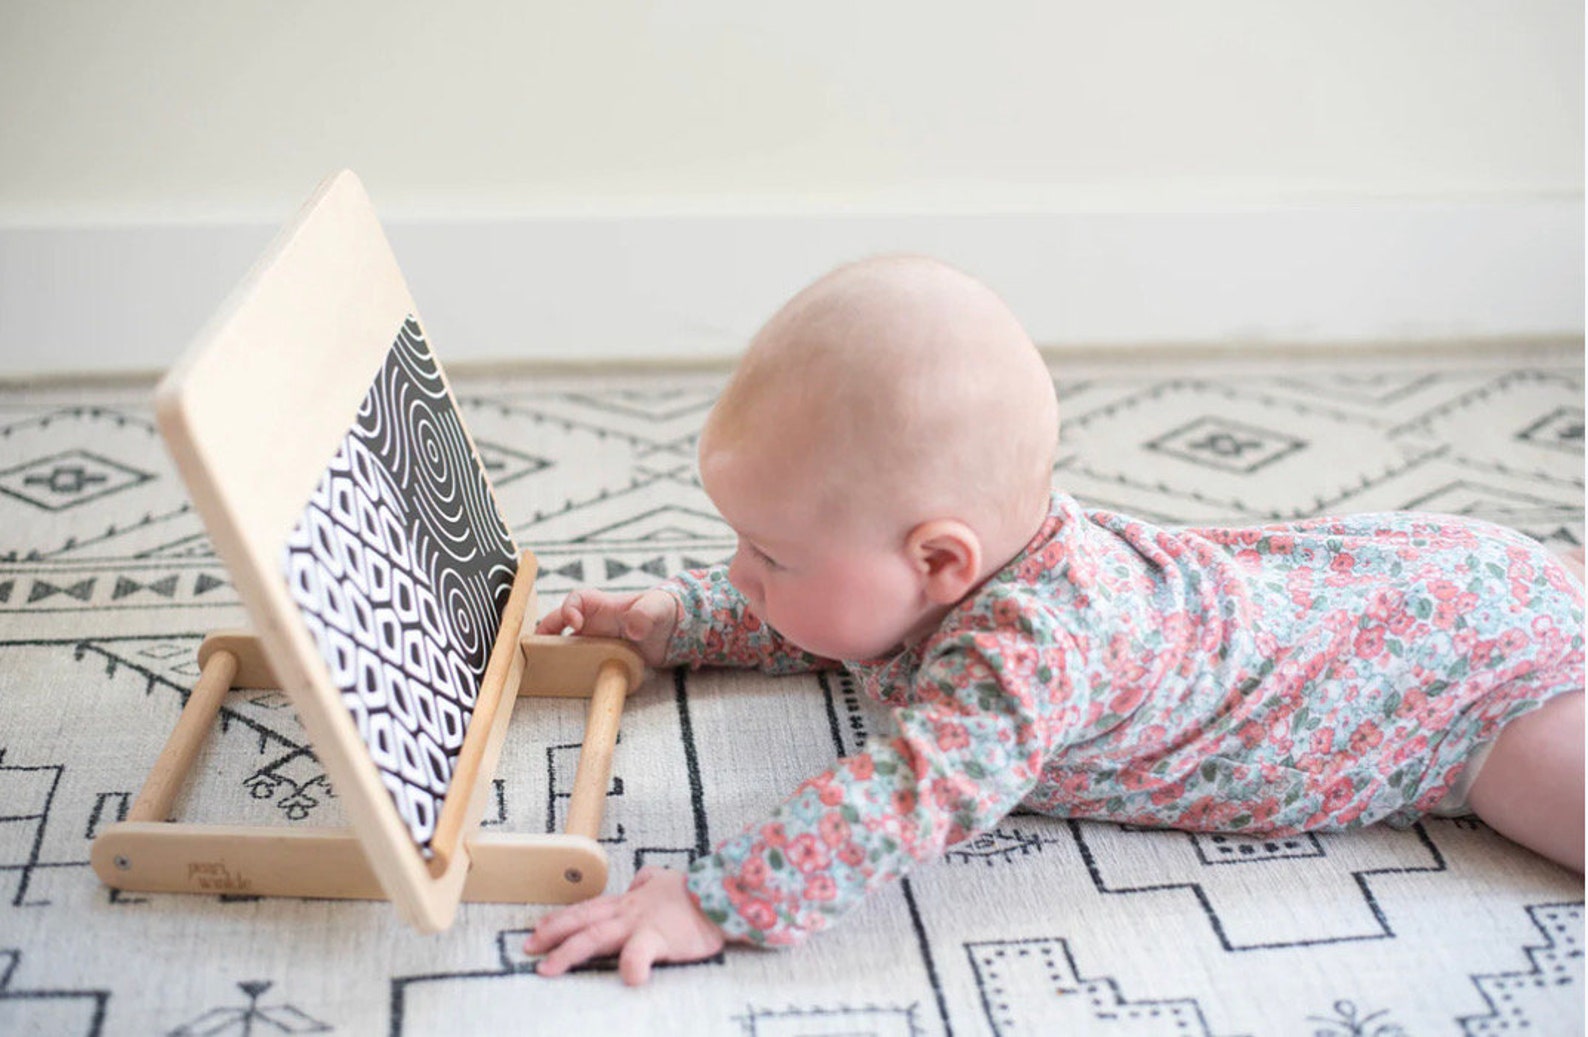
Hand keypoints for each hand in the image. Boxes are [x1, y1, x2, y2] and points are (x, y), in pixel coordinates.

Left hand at [525, 867, 725, 984]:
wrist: (722, 893)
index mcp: (629, 901)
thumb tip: (639, 880)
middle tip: (528, 948)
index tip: (538, 928)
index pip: (587, 908)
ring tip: (548, 969)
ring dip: (569, 953)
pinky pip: (639, 953)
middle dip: (552, 934)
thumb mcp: (665, 880)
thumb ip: (648, 880)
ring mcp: (641, 923)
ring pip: (596, 937)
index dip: (560, 918)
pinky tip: (628, 980)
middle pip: (582, 922)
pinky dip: (631, 966)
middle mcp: (628, 911)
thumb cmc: (695, 894)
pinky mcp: (659, 937)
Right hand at [534, 587, 678, 667]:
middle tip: (533, 652)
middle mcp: (591, 623)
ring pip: (563, 649)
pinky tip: (567, 687)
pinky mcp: (597, 661)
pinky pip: (577, 666)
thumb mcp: (659, 608)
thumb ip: (647, 613)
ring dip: (552, 658)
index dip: (568, 610)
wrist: (672, 634)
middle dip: (542, 637)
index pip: (576, 600)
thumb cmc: (663, 611)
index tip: (574, 625)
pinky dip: (569, 675)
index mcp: (602, 605)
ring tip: (541, 673)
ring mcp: (592, 643)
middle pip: (557, 626)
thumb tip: (634, 628)